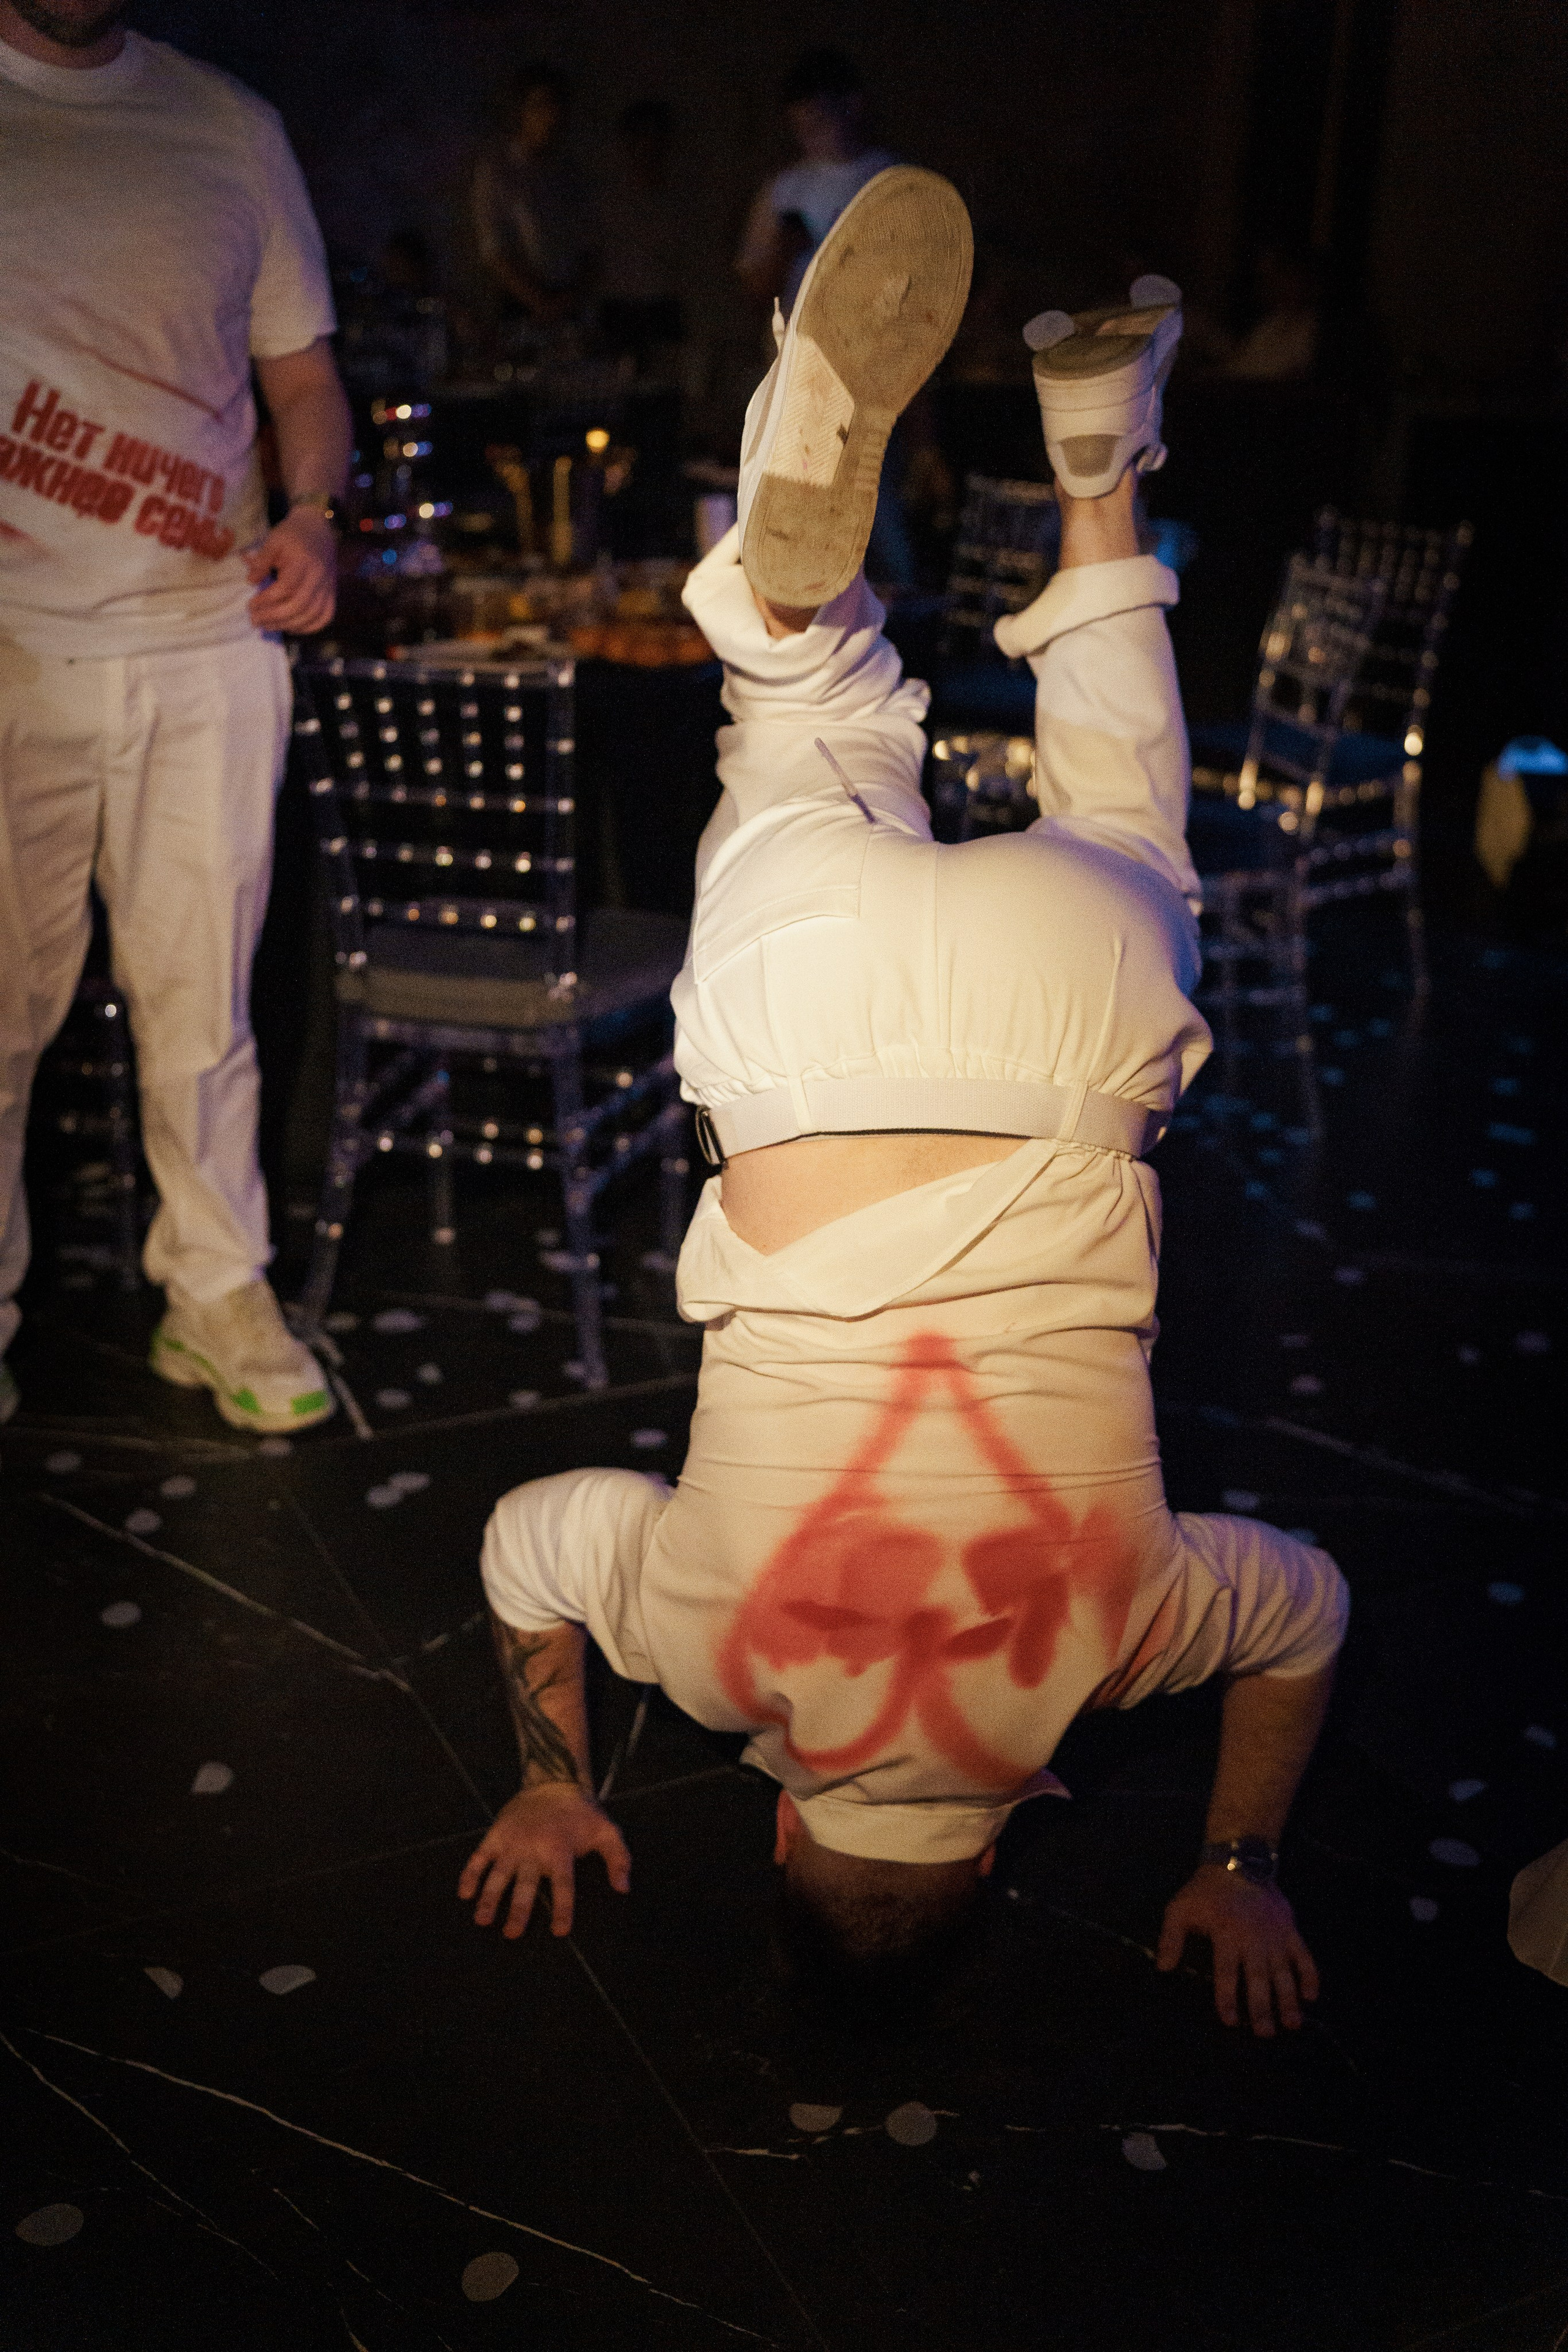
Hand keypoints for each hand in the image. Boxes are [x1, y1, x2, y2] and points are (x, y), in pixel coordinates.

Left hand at [245, 507, 336, 634]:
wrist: (318, 530)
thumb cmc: (292, 535)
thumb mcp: (273, 541)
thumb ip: (261, 561)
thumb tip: (251, 581)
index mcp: (302, 561)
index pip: (286, 588)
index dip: (267, 600)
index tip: (250, 604)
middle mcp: (318, 577)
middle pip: (299, 605)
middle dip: (274, 617)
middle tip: (255, 620)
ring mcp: (327, 587)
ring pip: (311, 615)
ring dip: (287, 624)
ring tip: (268, 625)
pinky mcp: (331, 594)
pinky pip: (324, 617)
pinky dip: (308, 627)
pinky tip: (291, 627)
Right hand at [457, 1782, 630, 1939]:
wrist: (553, 1782)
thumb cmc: (582, 1814)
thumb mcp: (607, 1831)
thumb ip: (618, 1859)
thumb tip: (623, 1889)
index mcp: (560, 1849)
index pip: (563, 1884)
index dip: (562, 1908)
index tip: (559, 1931)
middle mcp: (534, 1848)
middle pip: (525, 1884)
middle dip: (518, 1910)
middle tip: (512, 1934)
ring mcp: (512, 1842)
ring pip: (498, 1874)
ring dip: (490, 1897)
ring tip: (483, 1920)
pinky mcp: (497, 1835)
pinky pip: (479, 1856)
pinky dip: (470, 1874)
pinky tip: (464, 1894)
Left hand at [1156, 1865, 1319, 2035]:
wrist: (1238, 1862)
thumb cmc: (1206, 1891)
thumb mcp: (1180, 1908)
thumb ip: (1171, 1937)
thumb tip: (1163, 1968)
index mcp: (1226, 1935)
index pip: (1226, 1973)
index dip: (1228, 1997)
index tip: (1230, 2020)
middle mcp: (1253, 1939)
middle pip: (1258, 1978)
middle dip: (1262, 2008)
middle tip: (1265, 2033)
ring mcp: (1275, 1936)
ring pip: (1284, 1972)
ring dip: (1288, 1999)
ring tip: (1292, 2024)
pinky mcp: (1290, 1930)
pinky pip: (1304, 1955)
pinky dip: (1310, 1975)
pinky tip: (1311, 1996)